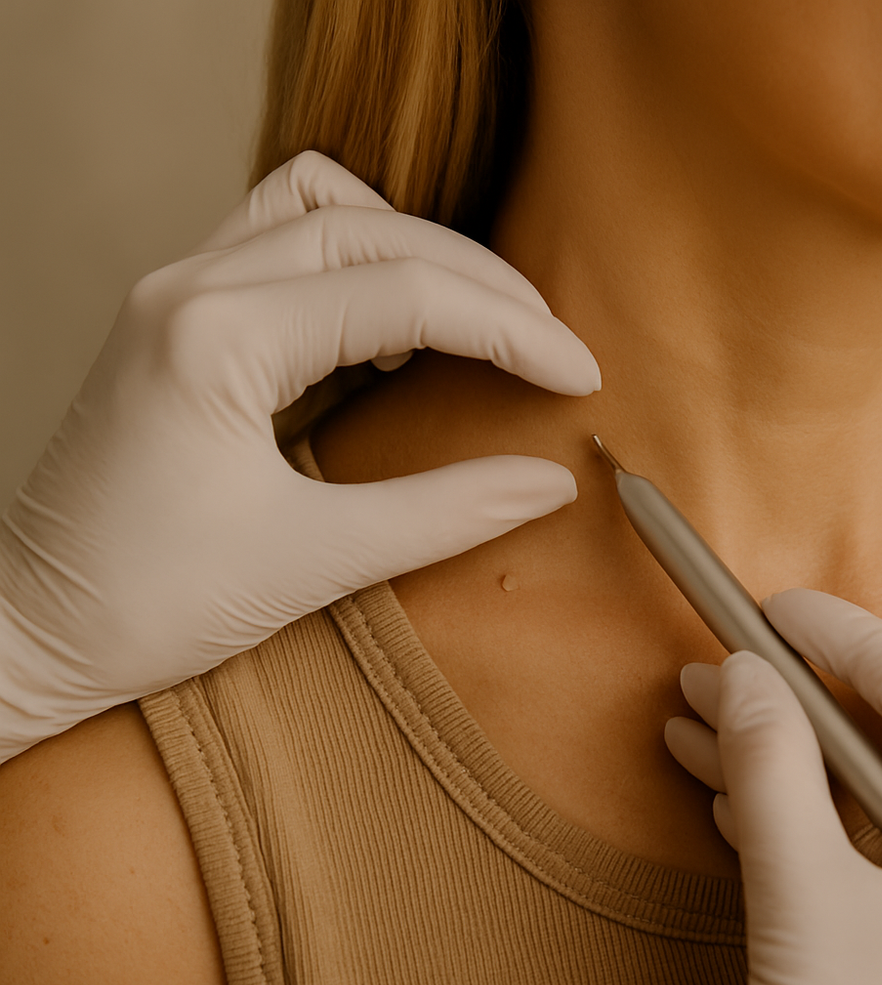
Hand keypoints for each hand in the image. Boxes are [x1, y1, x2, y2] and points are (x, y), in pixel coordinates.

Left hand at [0, 151, 599, 761]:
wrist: (27, 631)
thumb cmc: (143, 604)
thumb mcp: (312, 562)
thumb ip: (445, 512)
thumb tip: (548, 483)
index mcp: (219, 337)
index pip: (408, 293)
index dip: (513, 332)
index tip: (579, 374)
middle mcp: (190, 288)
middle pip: (374, 229)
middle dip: (479, 281)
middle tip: (549, 344)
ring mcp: (175, 292)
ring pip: (321, 209)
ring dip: (412, 248)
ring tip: (477, 316)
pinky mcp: (175, 316)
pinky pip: (277, 237)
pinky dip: (352, 258)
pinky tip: (389, 326)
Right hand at [665, 588, 881, 984]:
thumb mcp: (806, 902)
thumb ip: (774, 774)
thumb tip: (743, 680)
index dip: (844, 638)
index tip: (771, 609)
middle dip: (798, 712)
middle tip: (715, 676)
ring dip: (794, 776)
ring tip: (699, 736)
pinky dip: (821, 841)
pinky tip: (742, 812)